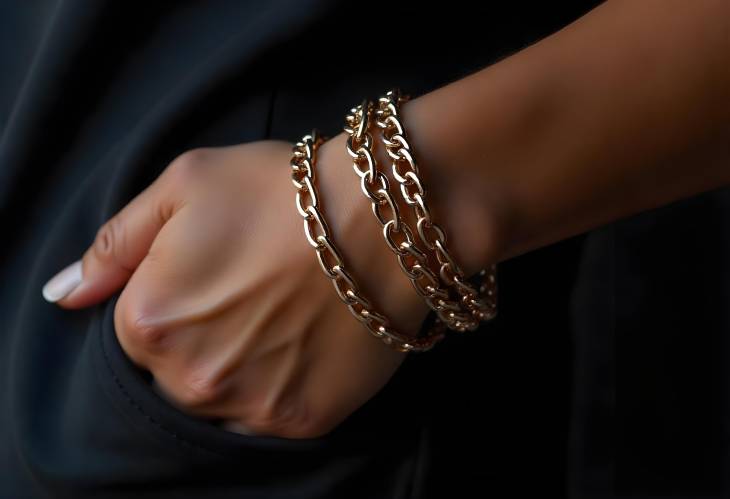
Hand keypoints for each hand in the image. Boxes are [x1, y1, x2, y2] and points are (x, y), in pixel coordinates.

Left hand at [42, 137, 432, 437]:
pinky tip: (305, 344)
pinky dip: (280, 387)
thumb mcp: (184, 185)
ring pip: (220, 401)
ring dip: (240, 368)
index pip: (138, 330)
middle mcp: (191, 377)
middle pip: (175, 374)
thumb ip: (114, 245)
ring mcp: (248, 406)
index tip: (220, 271)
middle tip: (256, 292)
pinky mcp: (302, 421)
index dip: (179, 297)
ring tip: (282, 318)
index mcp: (149, 320)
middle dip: (204, 338)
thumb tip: (64, 295)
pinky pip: (269, 417)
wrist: (383, 218)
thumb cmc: (281, 190)